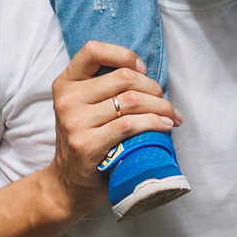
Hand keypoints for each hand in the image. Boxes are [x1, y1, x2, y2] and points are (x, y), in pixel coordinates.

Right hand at [46, 41, 179, 216]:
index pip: (93, 51)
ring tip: (171, 116)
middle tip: (166, 103)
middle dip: (154, 88)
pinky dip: (154, 123)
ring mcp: (74, 122)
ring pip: (132, 101)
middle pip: (123, 78)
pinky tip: (164, 127)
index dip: (123, 55)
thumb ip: (103, 89)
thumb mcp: (84, 109)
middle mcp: (67, 100)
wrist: (67, 185)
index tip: (142, 70)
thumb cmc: (87, 143)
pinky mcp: (87, 145)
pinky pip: (130, 125)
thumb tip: (146, 74)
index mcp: (65, 84)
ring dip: (161, 107)